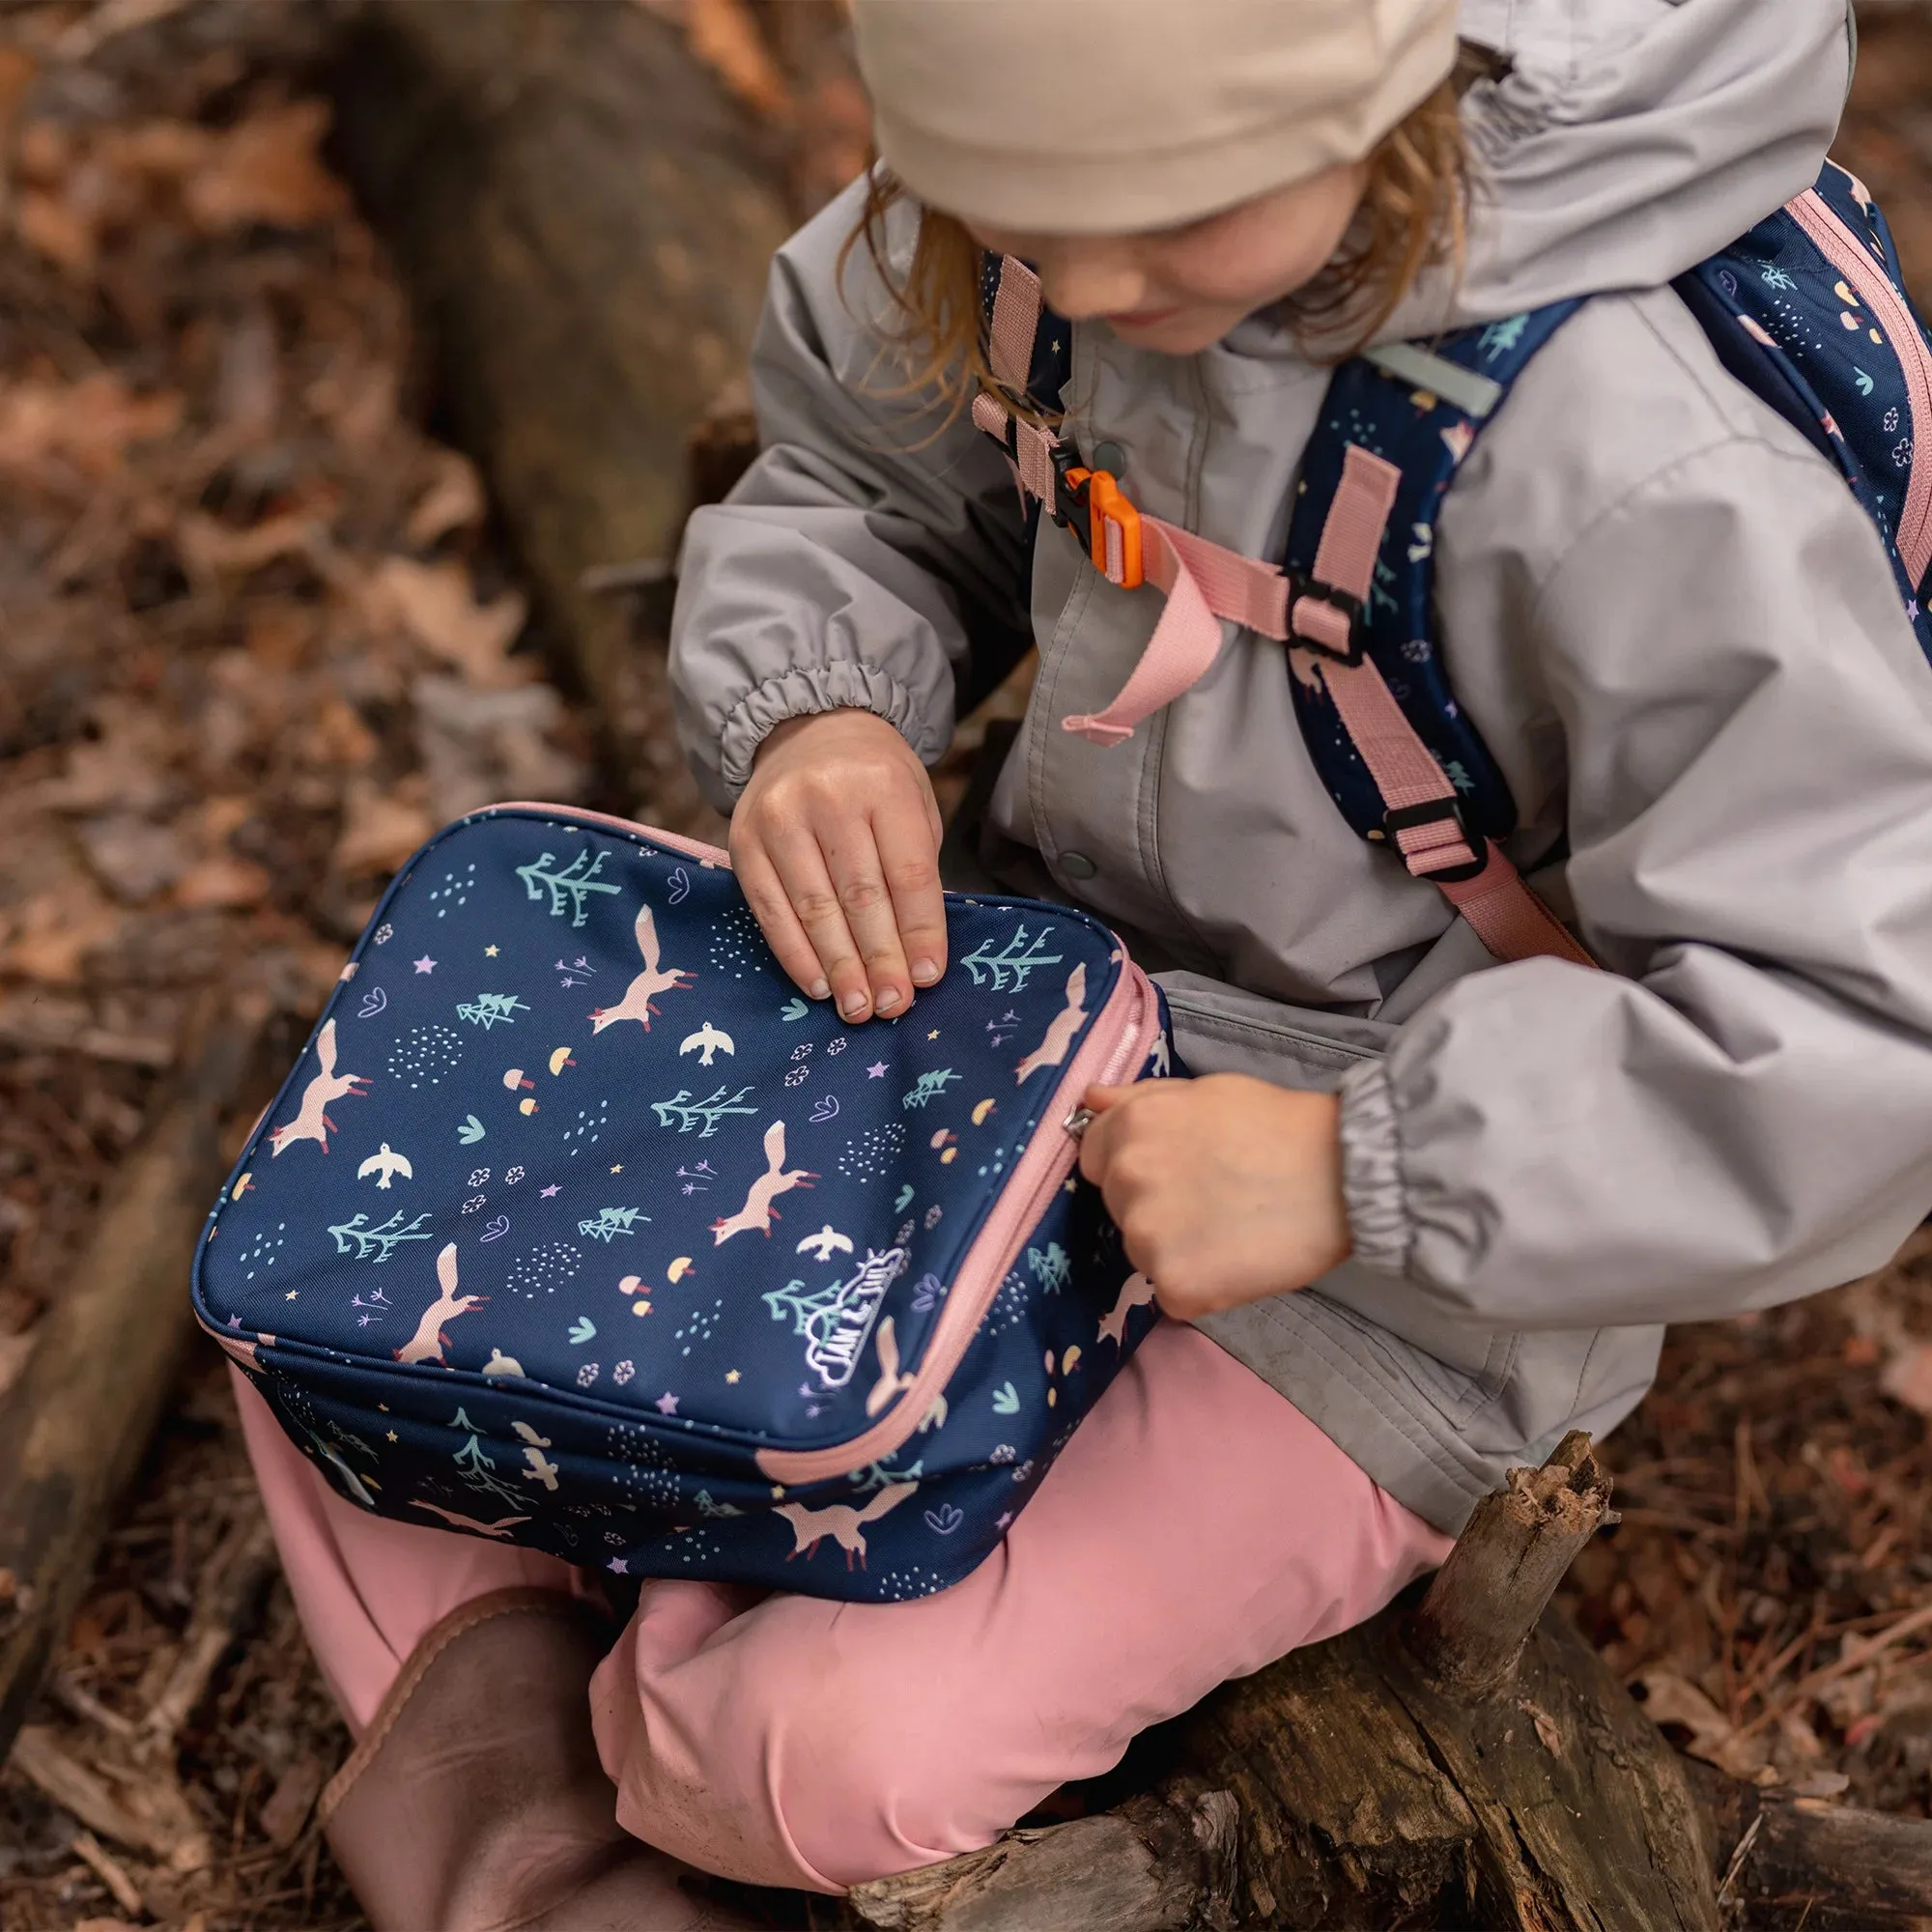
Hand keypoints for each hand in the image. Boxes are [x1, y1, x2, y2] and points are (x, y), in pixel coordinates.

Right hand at [732, 708, 946, 1023]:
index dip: (919, 930)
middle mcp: (826, 797)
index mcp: (882, 784)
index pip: (906, 871)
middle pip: (859, 895)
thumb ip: (915, 867)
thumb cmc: (873, 779)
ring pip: (813, 907)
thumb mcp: (913, 802)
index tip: (928, 978)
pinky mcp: (742, 841)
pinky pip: (769, 909)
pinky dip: (795, 953)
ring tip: (858, 1007)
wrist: (809, 728)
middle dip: (880, 959)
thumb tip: (917, 954)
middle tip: (892, 1005)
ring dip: (839, 966)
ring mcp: (778, 818)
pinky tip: (819, 984)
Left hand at [1077, 1075, 1351, 1319]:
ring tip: (1231, 1228)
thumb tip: (1090, 1100)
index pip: (1093, 1159)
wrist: (1342, 1175)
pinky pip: (1172, 1292)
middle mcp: (1126, 1180)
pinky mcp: (1176, 1285)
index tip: (1175, 1171)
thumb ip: (1140, 1097)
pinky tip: (1237, 1260)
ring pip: (1143, 1252)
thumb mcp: (1205, 1092)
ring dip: (1176, 1249)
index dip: (1133, 1165)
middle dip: (1155, 1205)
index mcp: (1129, 1127)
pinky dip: (1200, 1286)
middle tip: (1213, 1197)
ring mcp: (1147, 1237)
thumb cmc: (1278, 1125)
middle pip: (1119, 1207)